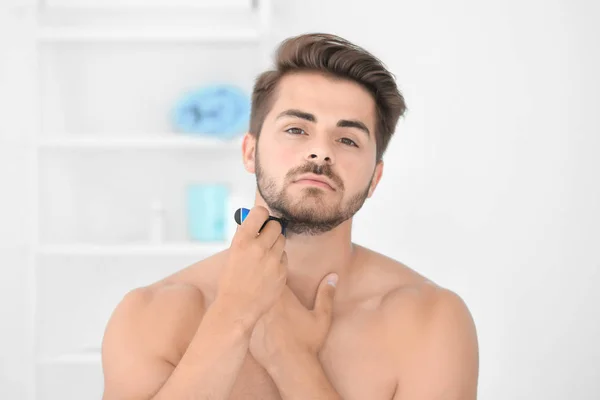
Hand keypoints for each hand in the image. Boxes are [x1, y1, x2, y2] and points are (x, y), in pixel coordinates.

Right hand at [215, 206, 286, 325]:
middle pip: (276, 226)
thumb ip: (244, 237)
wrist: (237, 307)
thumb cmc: (231, 281)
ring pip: (282, 241)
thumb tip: (252, 219)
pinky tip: (268, 270)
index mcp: (242, 240)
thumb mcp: (232, 254)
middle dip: (271, 229)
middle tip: (266, 237)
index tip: (261, 218)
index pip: (260, 212)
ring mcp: (272, 260)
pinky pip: (284, 258)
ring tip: (265, 256)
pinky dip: (278, 260)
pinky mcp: (282, 271)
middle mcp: (259, 247)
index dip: (262, 214)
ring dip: (276, 244)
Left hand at [249, 272, 337, 367]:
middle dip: (259, 286)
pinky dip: (243, 319)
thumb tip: (333, 276)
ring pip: (247, 302)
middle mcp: (265, 303)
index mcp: (282, 296)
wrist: (290, 366)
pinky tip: (245, 321)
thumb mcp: (321, 317)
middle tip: (259, 285)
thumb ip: (326, 295)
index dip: (272, 275)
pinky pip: (241, 319)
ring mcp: (254, 316)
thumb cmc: (307, 341)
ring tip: (250, 302)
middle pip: (257, 287)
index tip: (273, 275)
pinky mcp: (247, 330)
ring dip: (250, 301)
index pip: (272, 275)